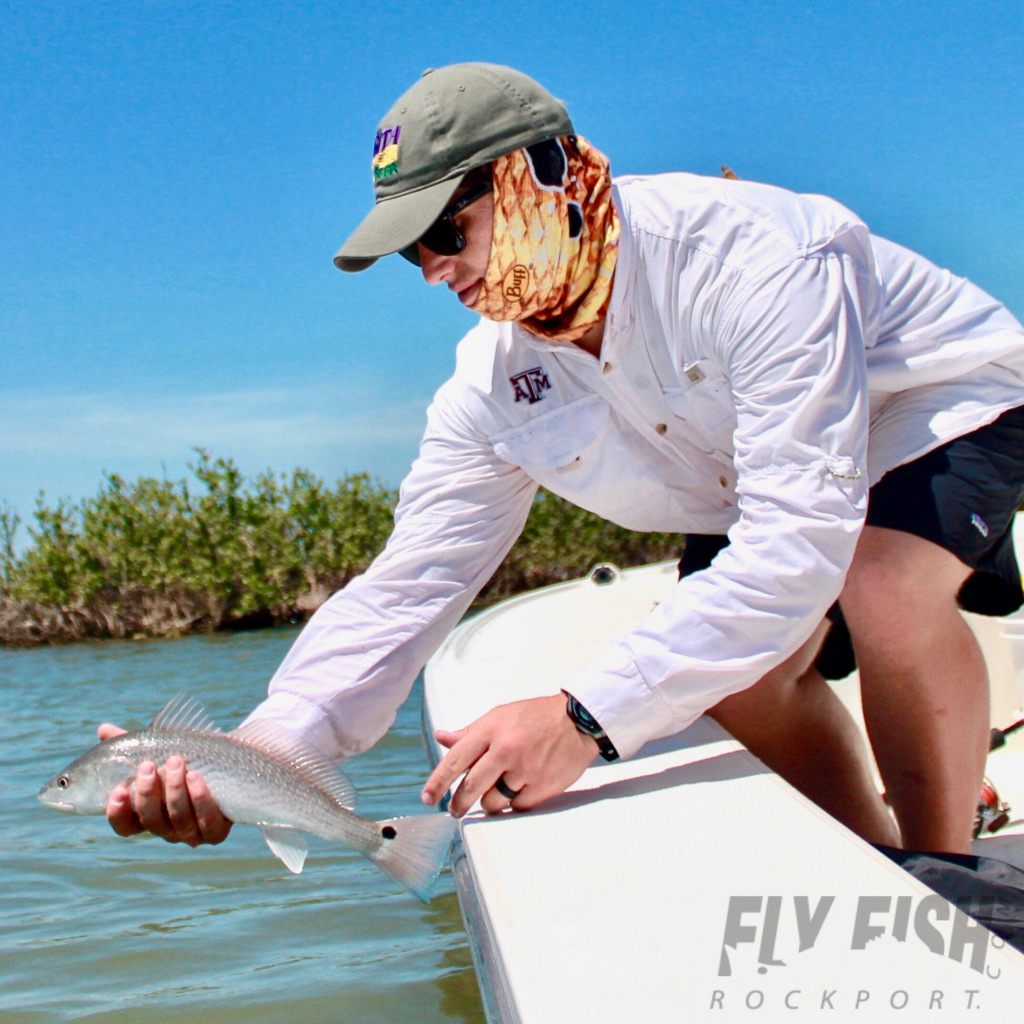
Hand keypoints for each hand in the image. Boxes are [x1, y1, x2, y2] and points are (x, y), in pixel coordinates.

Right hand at [99, 724, 232, 845]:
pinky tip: (197, 777)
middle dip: (147, 793)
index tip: (118, 790)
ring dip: (175, 791)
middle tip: (148, 764)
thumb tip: (103, 729)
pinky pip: (207, 822)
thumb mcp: (159, 748)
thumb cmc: (187, 759)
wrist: (231, 764)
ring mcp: (191, 833)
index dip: (117, 813)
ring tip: (176, 762)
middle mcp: (166, 828)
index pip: (125, 825)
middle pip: (150, 821)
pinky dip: (201, 800)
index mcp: (147, 814)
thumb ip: (131, 743)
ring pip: (178, 820)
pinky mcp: (216, 831)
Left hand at [421, 694, 598, 816]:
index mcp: (491, 730)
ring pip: (493, 802)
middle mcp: (506, 750)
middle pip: (471, 788)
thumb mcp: (500, 716)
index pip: (455, 760)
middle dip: (459, 804)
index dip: (437, 782)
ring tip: (495, 794)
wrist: (578, 720)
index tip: (428, 798)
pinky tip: (518, 792)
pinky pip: (518, 807)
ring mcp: (525, 770)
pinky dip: (514, 804)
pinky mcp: (543, 786)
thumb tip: (442, 738)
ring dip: (490, 803)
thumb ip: (470, 732)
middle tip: (455, 810)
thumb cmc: (534, 717)